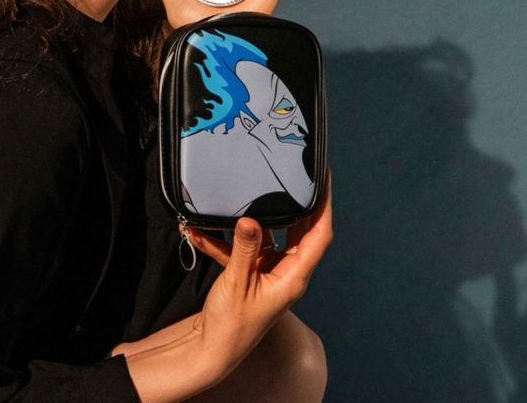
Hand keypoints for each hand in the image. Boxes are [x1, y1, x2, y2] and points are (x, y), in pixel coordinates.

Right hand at [191, 171, 332, 372]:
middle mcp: (286, 273)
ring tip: (252, 192)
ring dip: (257, 219)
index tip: (324, 179)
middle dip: (299, 203)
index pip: (319, 235)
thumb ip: (244, 249)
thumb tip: (250, 220)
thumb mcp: (237, 283)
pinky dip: (225, 239)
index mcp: (294, 277)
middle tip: (296, 175)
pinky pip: (243, 248)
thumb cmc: (231, 325)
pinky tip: (201, 231)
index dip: (325, 205)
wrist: (213, 350)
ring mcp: (269, 272)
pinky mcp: (251, 274)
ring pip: (271, 236)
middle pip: (301, 230)